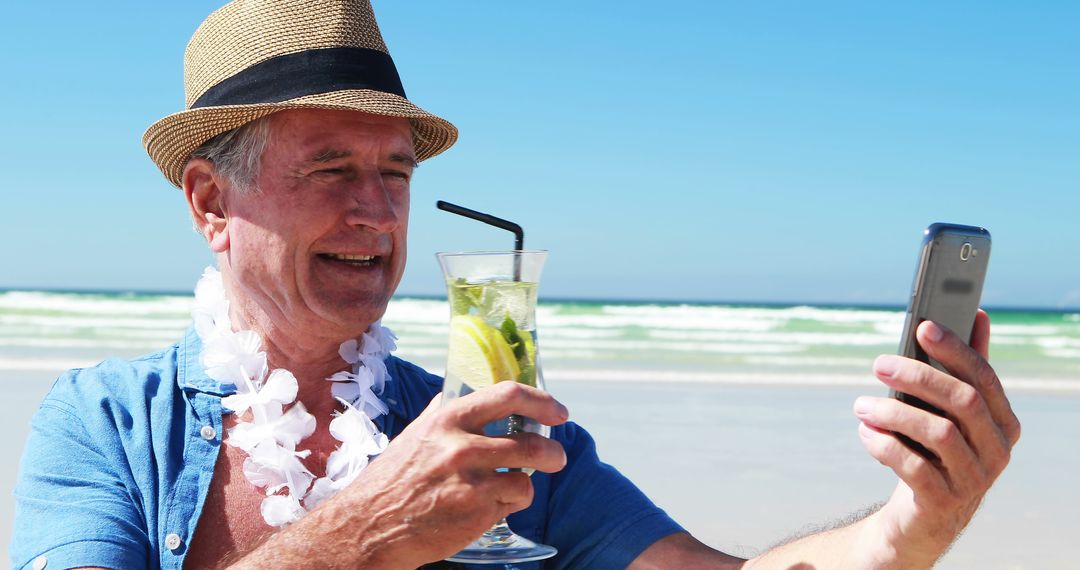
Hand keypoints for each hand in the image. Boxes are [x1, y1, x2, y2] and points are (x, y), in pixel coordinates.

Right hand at [322, 381, 568, 567]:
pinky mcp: (476, 513)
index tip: (558, 411)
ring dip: (528, 481)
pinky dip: (508, 504)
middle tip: (556, 456)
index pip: (508, 395)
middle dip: (552, 451)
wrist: (369, 526)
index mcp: (447, 419)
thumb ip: (445, 412)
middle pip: (529, 442)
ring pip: (526, 477)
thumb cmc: (393, 479)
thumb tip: (470, 389)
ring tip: (520, 484)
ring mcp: (471, 482)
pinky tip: (488, 505)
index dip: (541, 401)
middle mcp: (461, 447)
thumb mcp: (416, 434)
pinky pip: (511, 502)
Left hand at [853, 310, 1020, 565]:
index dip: (955, 349)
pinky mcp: (944, 503)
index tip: (922, 326)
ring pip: (939, 433)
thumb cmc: (937, 452)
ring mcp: (974, 480)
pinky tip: (865, 433)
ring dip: (893, 412)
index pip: (984, 377)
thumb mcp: (951, 412)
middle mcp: (998, 452)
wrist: (924, 516)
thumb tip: (977, 314)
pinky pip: (914, 467)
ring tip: (861, 405)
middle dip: (918, 376)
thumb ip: (964, 369)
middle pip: (964, 402)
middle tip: (878, 363)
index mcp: (1004, 423)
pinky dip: (884, 445)